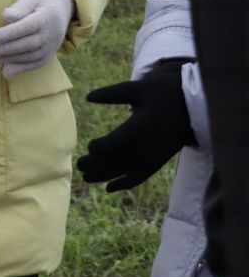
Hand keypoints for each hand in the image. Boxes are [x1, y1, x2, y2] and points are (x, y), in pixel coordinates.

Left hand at [0, 0, 74, 77]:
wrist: (63, 7)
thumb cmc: (41, 0)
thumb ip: (19, 7)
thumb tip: (6, 16)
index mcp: (47, 16)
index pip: (28, 27)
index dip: (11, 33)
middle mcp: (52, 34)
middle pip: (28, 44)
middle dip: (7, 49)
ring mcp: (52, 46)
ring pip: (31, 56)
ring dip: (11, 59)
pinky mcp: (49, 54)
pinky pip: (36, 64)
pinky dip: (21, 69)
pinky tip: (6, 71)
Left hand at [79, 59, 195, 190]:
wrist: (196, 104)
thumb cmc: (164, 92)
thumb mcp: (138, 88)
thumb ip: (113, 94)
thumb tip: (88, 96)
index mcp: (140, 128)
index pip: (114, 145)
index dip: (99, 149)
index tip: (90, 146)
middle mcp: (146, 146)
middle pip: (115, 162)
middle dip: (96, 166)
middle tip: (79, 165)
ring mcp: (154, 156)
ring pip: (125, 172)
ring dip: (105, 177)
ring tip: (86, 178)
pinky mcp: (159, 161)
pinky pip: (140, 177)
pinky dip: (125, 184)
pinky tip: (109, 188)